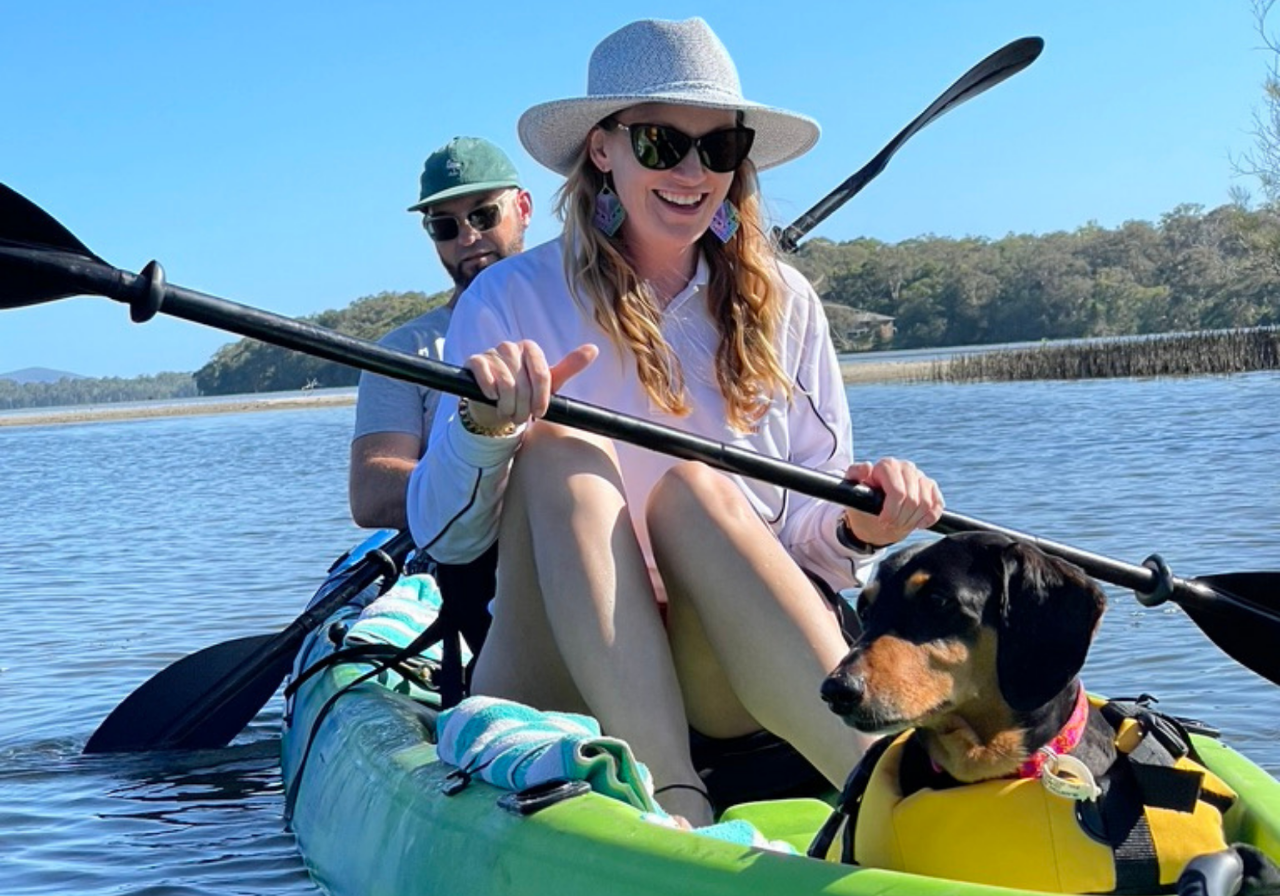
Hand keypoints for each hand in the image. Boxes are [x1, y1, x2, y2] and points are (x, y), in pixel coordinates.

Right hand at [463, 341, 598, 429]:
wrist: (493, 402)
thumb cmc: (524, 392)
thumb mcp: (549, 382)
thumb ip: (570, 366)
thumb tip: (594, 348)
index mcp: (531, 349)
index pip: (542, 375)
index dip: (541, 399)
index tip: (539, 414)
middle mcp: (510, 347)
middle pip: (523, 384)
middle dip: (523, 407)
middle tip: (521, 418)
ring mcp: (491, 353)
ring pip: (505, 385)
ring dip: (508, 406)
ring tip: (508, 413)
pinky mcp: (475, 361)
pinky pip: (486, 378)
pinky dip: (490, 394)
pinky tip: (492, 399)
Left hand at [841, 458, 943, 547]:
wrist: (875, 516)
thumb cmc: (863, 505)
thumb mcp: (852, 492)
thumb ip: (854, 476)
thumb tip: (867, 467)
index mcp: (887, 465)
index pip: (898, 492)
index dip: (892, 511)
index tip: (882, 521)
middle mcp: (905, 467)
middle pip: (912, 500)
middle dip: (901, 519)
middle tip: (890, 525)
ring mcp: (920, 477)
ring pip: (926, 503)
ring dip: (913, 520)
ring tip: (900, 524)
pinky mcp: (931, 487)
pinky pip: (937, 504)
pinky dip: (929, 517)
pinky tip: (917, 522)